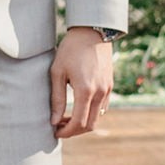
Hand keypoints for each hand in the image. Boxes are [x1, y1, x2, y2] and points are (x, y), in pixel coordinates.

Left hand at [50, 25, 114, 139]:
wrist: (92, 32)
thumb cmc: (70, 50)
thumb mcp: (57, 72)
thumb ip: (56, 98)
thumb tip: (53, 121)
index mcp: (85, 91)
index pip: (79, 123)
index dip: (67, 132)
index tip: (55, 132)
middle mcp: (100, 93)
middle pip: (90, 125)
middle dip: (74, 130)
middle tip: (58, 126)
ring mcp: (107, 90)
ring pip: (97, 118)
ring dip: (82, 122)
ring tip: (65, 117)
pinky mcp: (110, 86)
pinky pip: (102, 108)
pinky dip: (90, 113)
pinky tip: (77, 107)